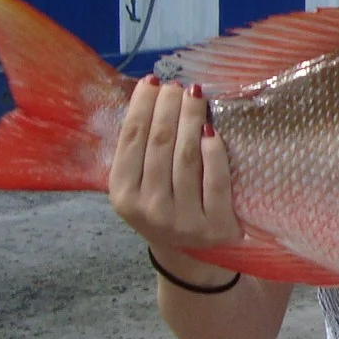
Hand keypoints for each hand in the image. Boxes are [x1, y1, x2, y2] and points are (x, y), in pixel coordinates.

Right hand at [107, 77, 241, 270]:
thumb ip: (140, 151)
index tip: (152, 81)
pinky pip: (215, 180)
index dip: (141, 107)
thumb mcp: (141, 186)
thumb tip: (151, 94)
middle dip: (167, 107)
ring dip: (190, 120)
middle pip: (158, 144)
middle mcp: (149, 210)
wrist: (195, 257)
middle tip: (176, 85)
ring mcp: (183, 221)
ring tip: (194, 95)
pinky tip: (212, 130)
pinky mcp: (216, 226)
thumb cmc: (166, 207)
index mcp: (123, 196)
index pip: (130, 141)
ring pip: (185, 158)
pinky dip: (214, 152)